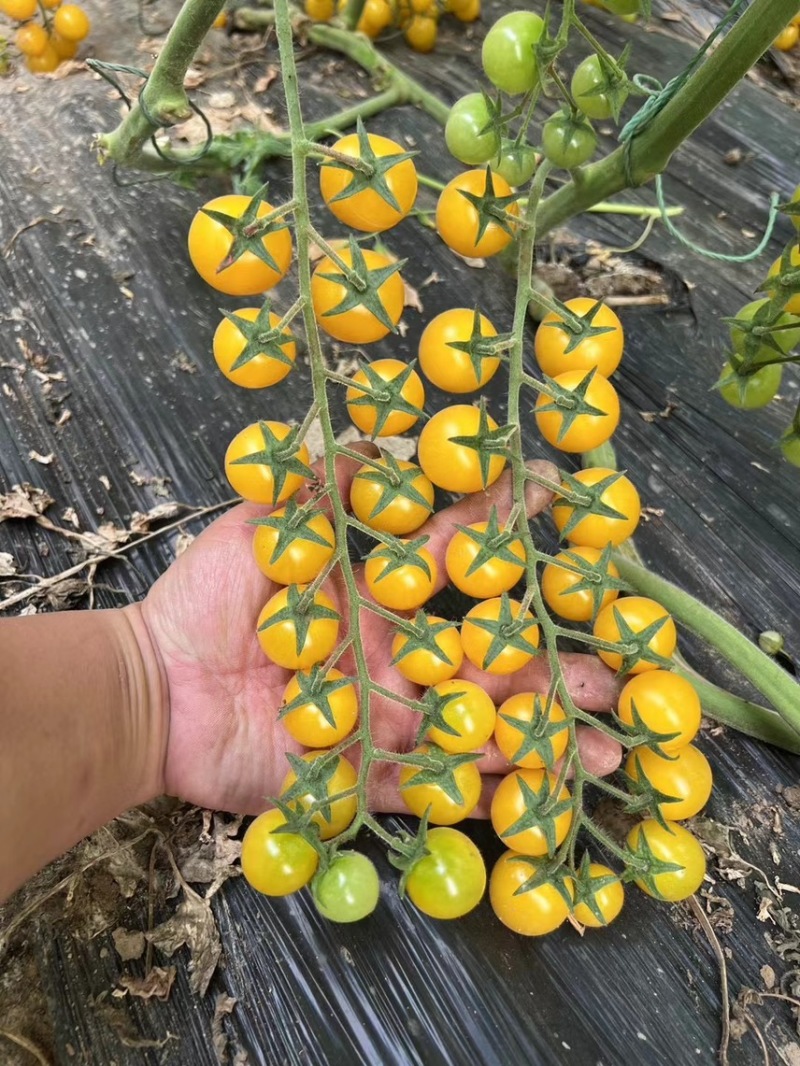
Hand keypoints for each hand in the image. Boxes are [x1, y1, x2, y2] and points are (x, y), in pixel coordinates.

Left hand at [139, 449, 621, 816]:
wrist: (152, 691)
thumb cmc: (202, 602)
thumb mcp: (260, 527)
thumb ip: (317, 484)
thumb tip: (372, 430)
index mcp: (375, 596)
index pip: (453, 556)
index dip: (500, 525)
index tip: (551, 494)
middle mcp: (393, 657)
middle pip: (487, 658)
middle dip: (552, 660)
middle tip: (614, 662)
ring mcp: (382, 718)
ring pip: (475, 728)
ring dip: (540, 734)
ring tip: (606, 745)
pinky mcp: (360, 776)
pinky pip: (430, 788)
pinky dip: (481, 792)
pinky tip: (540, 792)